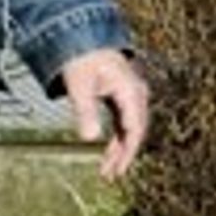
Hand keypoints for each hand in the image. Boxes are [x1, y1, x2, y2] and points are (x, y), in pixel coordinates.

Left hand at [61, 49, 149, 179]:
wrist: (83, 39)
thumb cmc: (82, 60)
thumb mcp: (79, 86)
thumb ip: (85, 112)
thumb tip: (89, 139)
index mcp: (130, 91)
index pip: (134, 129)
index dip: (127, 152)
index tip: (117, 170)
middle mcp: (136, 95)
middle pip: (135, 132)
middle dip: (124, 156)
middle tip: (110, 176)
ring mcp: (132, 96)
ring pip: (130, 129)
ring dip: (120, 150)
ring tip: (108, 171)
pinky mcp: (124, 98)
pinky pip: (125, 123)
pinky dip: (118, 139)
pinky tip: (110, 153)